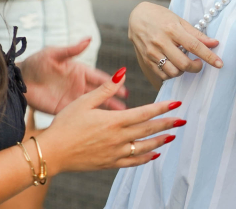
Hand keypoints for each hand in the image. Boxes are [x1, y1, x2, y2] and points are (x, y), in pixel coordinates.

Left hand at [21, 38, 127, 113]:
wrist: (20, 80)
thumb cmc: (36, 62)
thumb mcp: (54, 54)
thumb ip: (72, 49)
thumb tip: (89, 39)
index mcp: (79, 71)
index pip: (100, 78)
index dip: (113, 83)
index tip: (125, 89)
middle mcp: (78, 85)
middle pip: (100, 94)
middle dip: (113, 100)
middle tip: (127, 109)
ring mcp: (72, 98)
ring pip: (93, 106)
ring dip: (105, 112)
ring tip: (118, 119)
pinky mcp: (63, 109)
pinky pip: (79, 115)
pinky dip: (90, 120)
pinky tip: (99, 126)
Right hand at [40, 68, 185, 173]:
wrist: (53, 152)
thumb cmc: (65, 124)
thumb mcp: (84, 101)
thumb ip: (105, 88)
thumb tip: (122, 72)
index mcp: (114, 121)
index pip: (144, 112)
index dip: (162, 108)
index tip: (176, 103)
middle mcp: (118, 138)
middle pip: (148, 130)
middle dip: (167, 124)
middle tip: (182, 120)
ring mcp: (115, 153)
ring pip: (144, 147)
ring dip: (160, 141)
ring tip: (172, 136)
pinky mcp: (109, 163)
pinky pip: (133, 162)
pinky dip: (145, 158)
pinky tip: (154, 154)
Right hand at [129, 2, 221, 82]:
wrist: (136, 16)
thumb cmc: (160, 16)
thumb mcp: (179, 20)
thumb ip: (196, 34)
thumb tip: (215, 43)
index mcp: (172, 29)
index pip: (195, 46)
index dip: (209, 56)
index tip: (220, 64)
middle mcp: (161, 41)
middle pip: (184, 64)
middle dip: (196, 67)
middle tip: (199, 63)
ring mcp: (152, 52)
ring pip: (173, 72)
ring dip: (183, 71)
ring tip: (183, 62)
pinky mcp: (146, 60)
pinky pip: (162, 75)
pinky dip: (171, 74)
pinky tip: (173, 65)